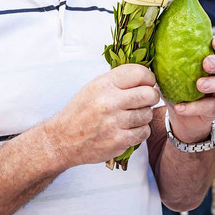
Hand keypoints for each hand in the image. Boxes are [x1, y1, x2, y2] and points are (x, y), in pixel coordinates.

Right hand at [44, 64, 159, 167]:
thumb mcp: (95, 87)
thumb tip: (147, 77)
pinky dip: (140, 131)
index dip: (149, 78)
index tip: (148, 83)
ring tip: (131, 117)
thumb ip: (119, 81)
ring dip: (144, 116)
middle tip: (146, 100)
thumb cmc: (82, 111)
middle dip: (152, 97)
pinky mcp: (119, 140)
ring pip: (148, 114)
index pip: (139, 73)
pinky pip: (144, 132)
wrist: (63, 140)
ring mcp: (114, 122)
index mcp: (104, 84)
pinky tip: (129, 129)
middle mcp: (109, 102)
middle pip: (149, 94)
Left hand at [168, 36, 214, 142]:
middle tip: (206, 63)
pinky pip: (210, 107)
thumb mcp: (170, 70)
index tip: (213, 42)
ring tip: (199, 85)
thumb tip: (150, 39)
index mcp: (212, 58)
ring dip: (213, 83)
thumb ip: (166, 56)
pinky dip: (195, 107)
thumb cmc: (176, 84)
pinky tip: (181, 107)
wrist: (179, 112)